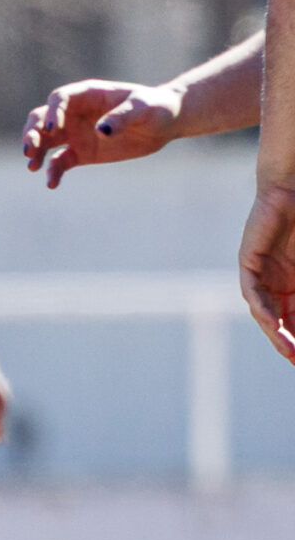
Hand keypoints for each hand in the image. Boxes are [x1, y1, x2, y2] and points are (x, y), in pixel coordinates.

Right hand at [21, 79, 180, 187]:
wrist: (165, 123)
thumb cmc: (155, 107)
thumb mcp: (142, 108)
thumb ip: (121, 116)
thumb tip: (100, 131)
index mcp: (87, 95)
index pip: (58, 99)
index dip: (51, 113)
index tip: (52, 129)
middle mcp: (74, 113)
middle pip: (41, 119)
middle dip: (32, 133)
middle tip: (30, 149)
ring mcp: (75, 133)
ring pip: (44, 141)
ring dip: (35, 152)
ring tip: (32, 166)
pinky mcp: (81, 153)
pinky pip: (60, 162)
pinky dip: (53, 172)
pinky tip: (52, 183)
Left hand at [239, 181, 294, 363]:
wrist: (293, 190)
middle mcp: (277, 283)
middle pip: (281, 320)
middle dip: (289, 342)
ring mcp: (261, 274)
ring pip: (265, 311)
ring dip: (275, 332)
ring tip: (287, 349)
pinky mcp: (248, 262)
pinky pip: (252, 291)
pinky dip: (261, 307)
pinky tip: (269, 322)